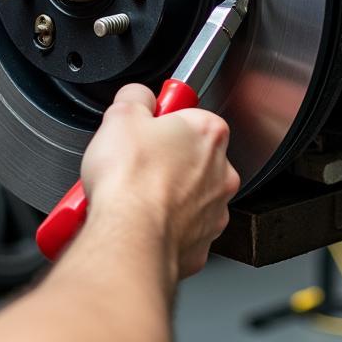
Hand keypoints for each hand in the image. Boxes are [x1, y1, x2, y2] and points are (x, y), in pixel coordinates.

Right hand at [80, 84, 239, 278]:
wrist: (128, 238)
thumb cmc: (130, 181)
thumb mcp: (121, 113)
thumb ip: (137, 96)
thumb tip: (138, 97)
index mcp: (208, 133)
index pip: (191, 115)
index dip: (163, 120)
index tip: (147, 128)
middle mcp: (221, 173)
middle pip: (192, 156)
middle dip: (165, 159)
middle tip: (135, 162)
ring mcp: (214, 211)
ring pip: (188, 195)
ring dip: (164, 193)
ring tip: (132, 194)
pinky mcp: (201, 244)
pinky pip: (180, 229)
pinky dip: (162, 225)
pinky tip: (139, 219)